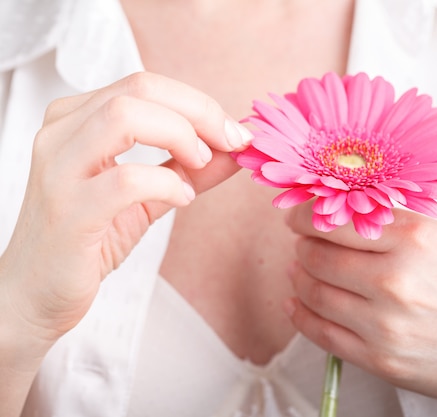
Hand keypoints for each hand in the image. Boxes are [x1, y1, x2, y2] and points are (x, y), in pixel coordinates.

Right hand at [0, 72, 250, 341]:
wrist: (35, 292)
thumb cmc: (89, 237)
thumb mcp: (148, 194)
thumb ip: (190, 168)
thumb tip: (237, 148)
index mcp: (77, 118)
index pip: (146, 85)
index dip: (200, 104)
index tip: (236, 133)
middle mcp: (61, 132)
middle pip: (140, 89)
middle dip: (200, 113)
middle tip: (230, 144)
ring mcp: (59, 169)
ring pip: (125, 117)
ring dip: (181, 137)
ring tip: (198, 167)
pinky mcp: (68, 211)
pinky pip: (125, 180)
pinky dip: (166, 184)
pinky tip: (181, 200)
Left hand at [284, 203, 436, 415]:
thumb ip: (399, 230)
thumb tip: (348, 220)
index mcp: (416, 238)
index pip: (332, 219)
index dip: (304, 216)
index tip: (298, 216)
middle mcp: (394, 277)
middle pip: (315, 254)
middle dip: (303, 247)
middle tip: (305, 245)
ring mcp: (385, 323)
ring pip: (312, 291)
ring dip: (300, 277)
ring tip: (302, 272)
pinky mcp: (382, 360)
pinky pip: (321, 333)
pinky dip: (302, 314)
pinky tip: (298, 304)